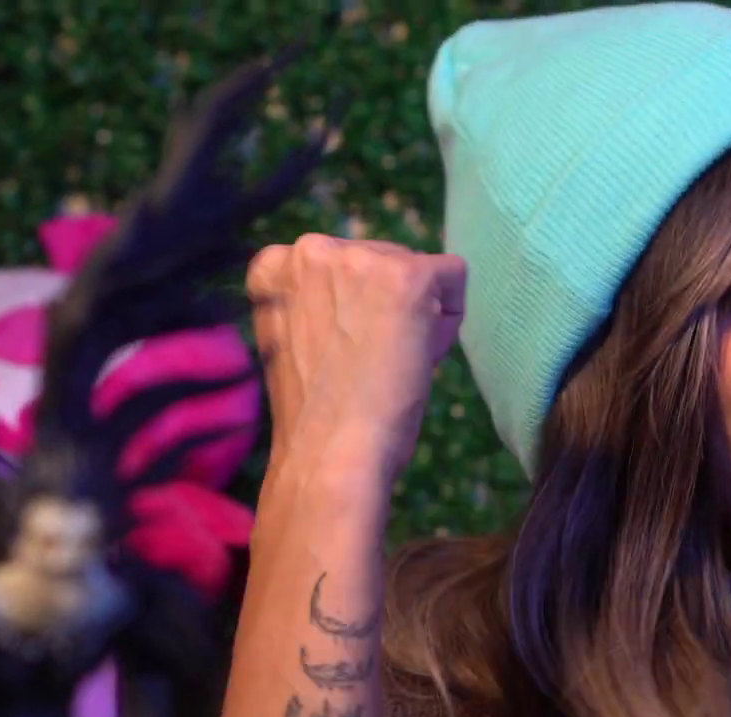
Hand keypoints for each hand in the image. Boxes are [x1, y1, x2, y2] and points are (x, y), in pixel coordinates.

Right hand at [246, 235, 465, 480]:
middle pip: (381, 262)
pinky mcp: (408, 276)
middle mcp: (313, 249)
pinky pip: (453, 276)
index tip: (337, 352)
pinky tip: (416, 357)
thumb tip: (366, 291)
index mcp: (277, 267)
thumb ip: (315, 304)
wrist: (329, 454)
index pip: (335, 265)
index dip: (350, 310)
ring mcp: (360, 259)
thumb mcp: (294, 340)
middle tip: (365, 365)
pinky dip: (447, 321)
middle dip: (385, 309)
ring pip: (415, 271)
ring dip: (415, 316)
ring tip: (386, 365)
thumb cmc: (312, 417)